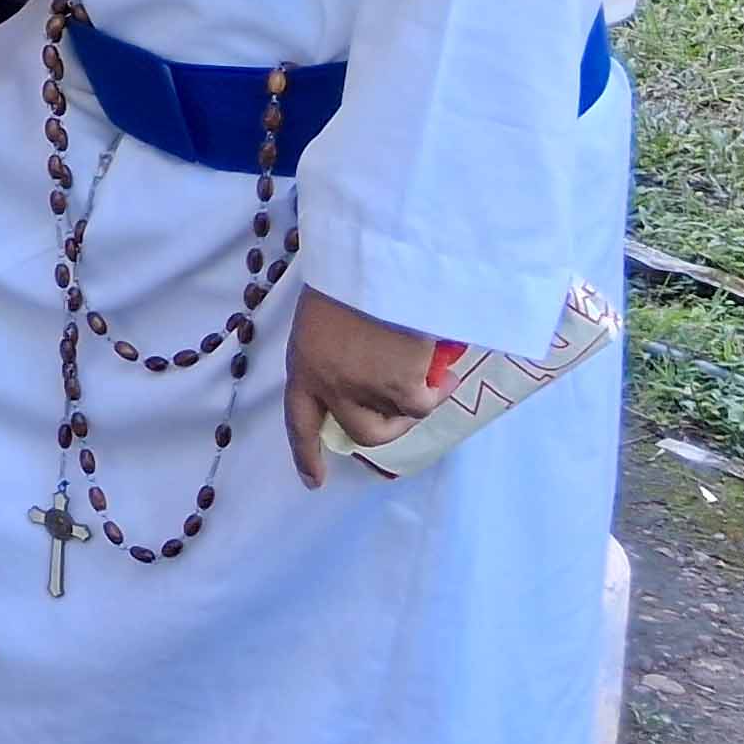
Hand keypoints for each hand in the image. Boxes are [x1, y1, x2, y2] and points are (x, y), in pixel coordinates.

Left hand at [283, 287, 448, 487]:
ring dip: (417, 402)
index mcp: (304, 364)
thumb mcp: (327, 313)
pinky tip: (445, 376)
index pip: (299, 419)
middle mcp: (329, 385)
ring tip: (433, 377)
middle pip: (360, 430)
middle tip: (405, 412)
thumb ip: (337, 346)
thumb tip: (367, 367)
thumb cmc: (348, 274)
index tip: (314, 482)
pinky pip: (423, 404)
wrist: (374, 261)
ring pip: (398, 416)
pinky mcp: (399, 387)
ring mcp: (364, 389)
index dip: (306, 453)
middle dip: (387, 428)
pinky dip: (438, 393)